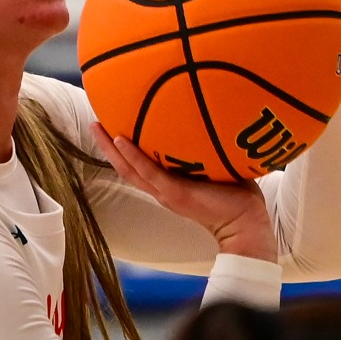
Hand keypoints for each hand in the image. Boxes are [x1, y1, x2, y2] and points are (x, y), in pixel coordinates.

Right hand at [91, 123, 276, 261]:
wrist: (247, 222)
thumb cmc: (238, 193)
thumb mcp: (217, 166)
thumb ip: (208, 148)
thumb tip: (215, 117)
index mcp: (168, 185)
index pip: (138, 166)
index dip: (122, 149)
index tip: (112, 127)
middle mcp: (162, 189)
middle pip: (125, 166)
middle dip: (107, 146)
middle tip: (93, 122)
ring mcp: (166, 192)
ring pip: (129, 169)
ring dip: (110, 148)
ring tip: (97, 126)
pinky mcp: (174, 193)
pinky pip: (148, 172)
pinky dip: (132, 156)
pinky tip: (120, 138)